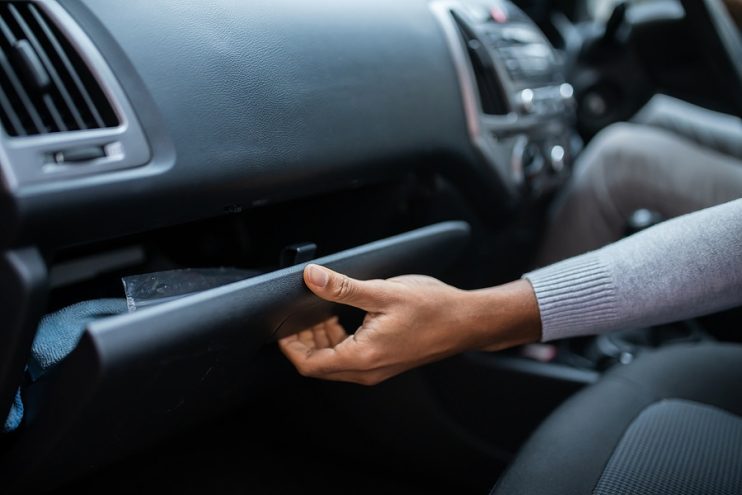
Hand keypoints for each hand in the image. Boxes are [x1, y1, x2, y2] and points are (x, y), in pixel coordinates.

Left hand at [278, 264, 540, 384]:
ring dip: (321, 338)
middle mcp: (367, 370)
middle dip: (304, 338)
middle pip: (318, 364)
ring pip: (333, 361)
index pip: (309, 363)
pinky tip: (343, 316)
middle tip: (302, 310)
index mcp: (362, 357)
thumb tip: (312, 277)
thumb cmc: (434, 308)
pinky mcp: (383, 362)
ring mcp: (376, 369)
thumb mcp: (384, 292)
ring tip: (322, 309)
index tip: (282, 324)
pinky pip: (350, 357)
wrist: (467, 322)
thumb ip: (343, 287)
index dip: (289, 345)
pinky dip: (338, 339)